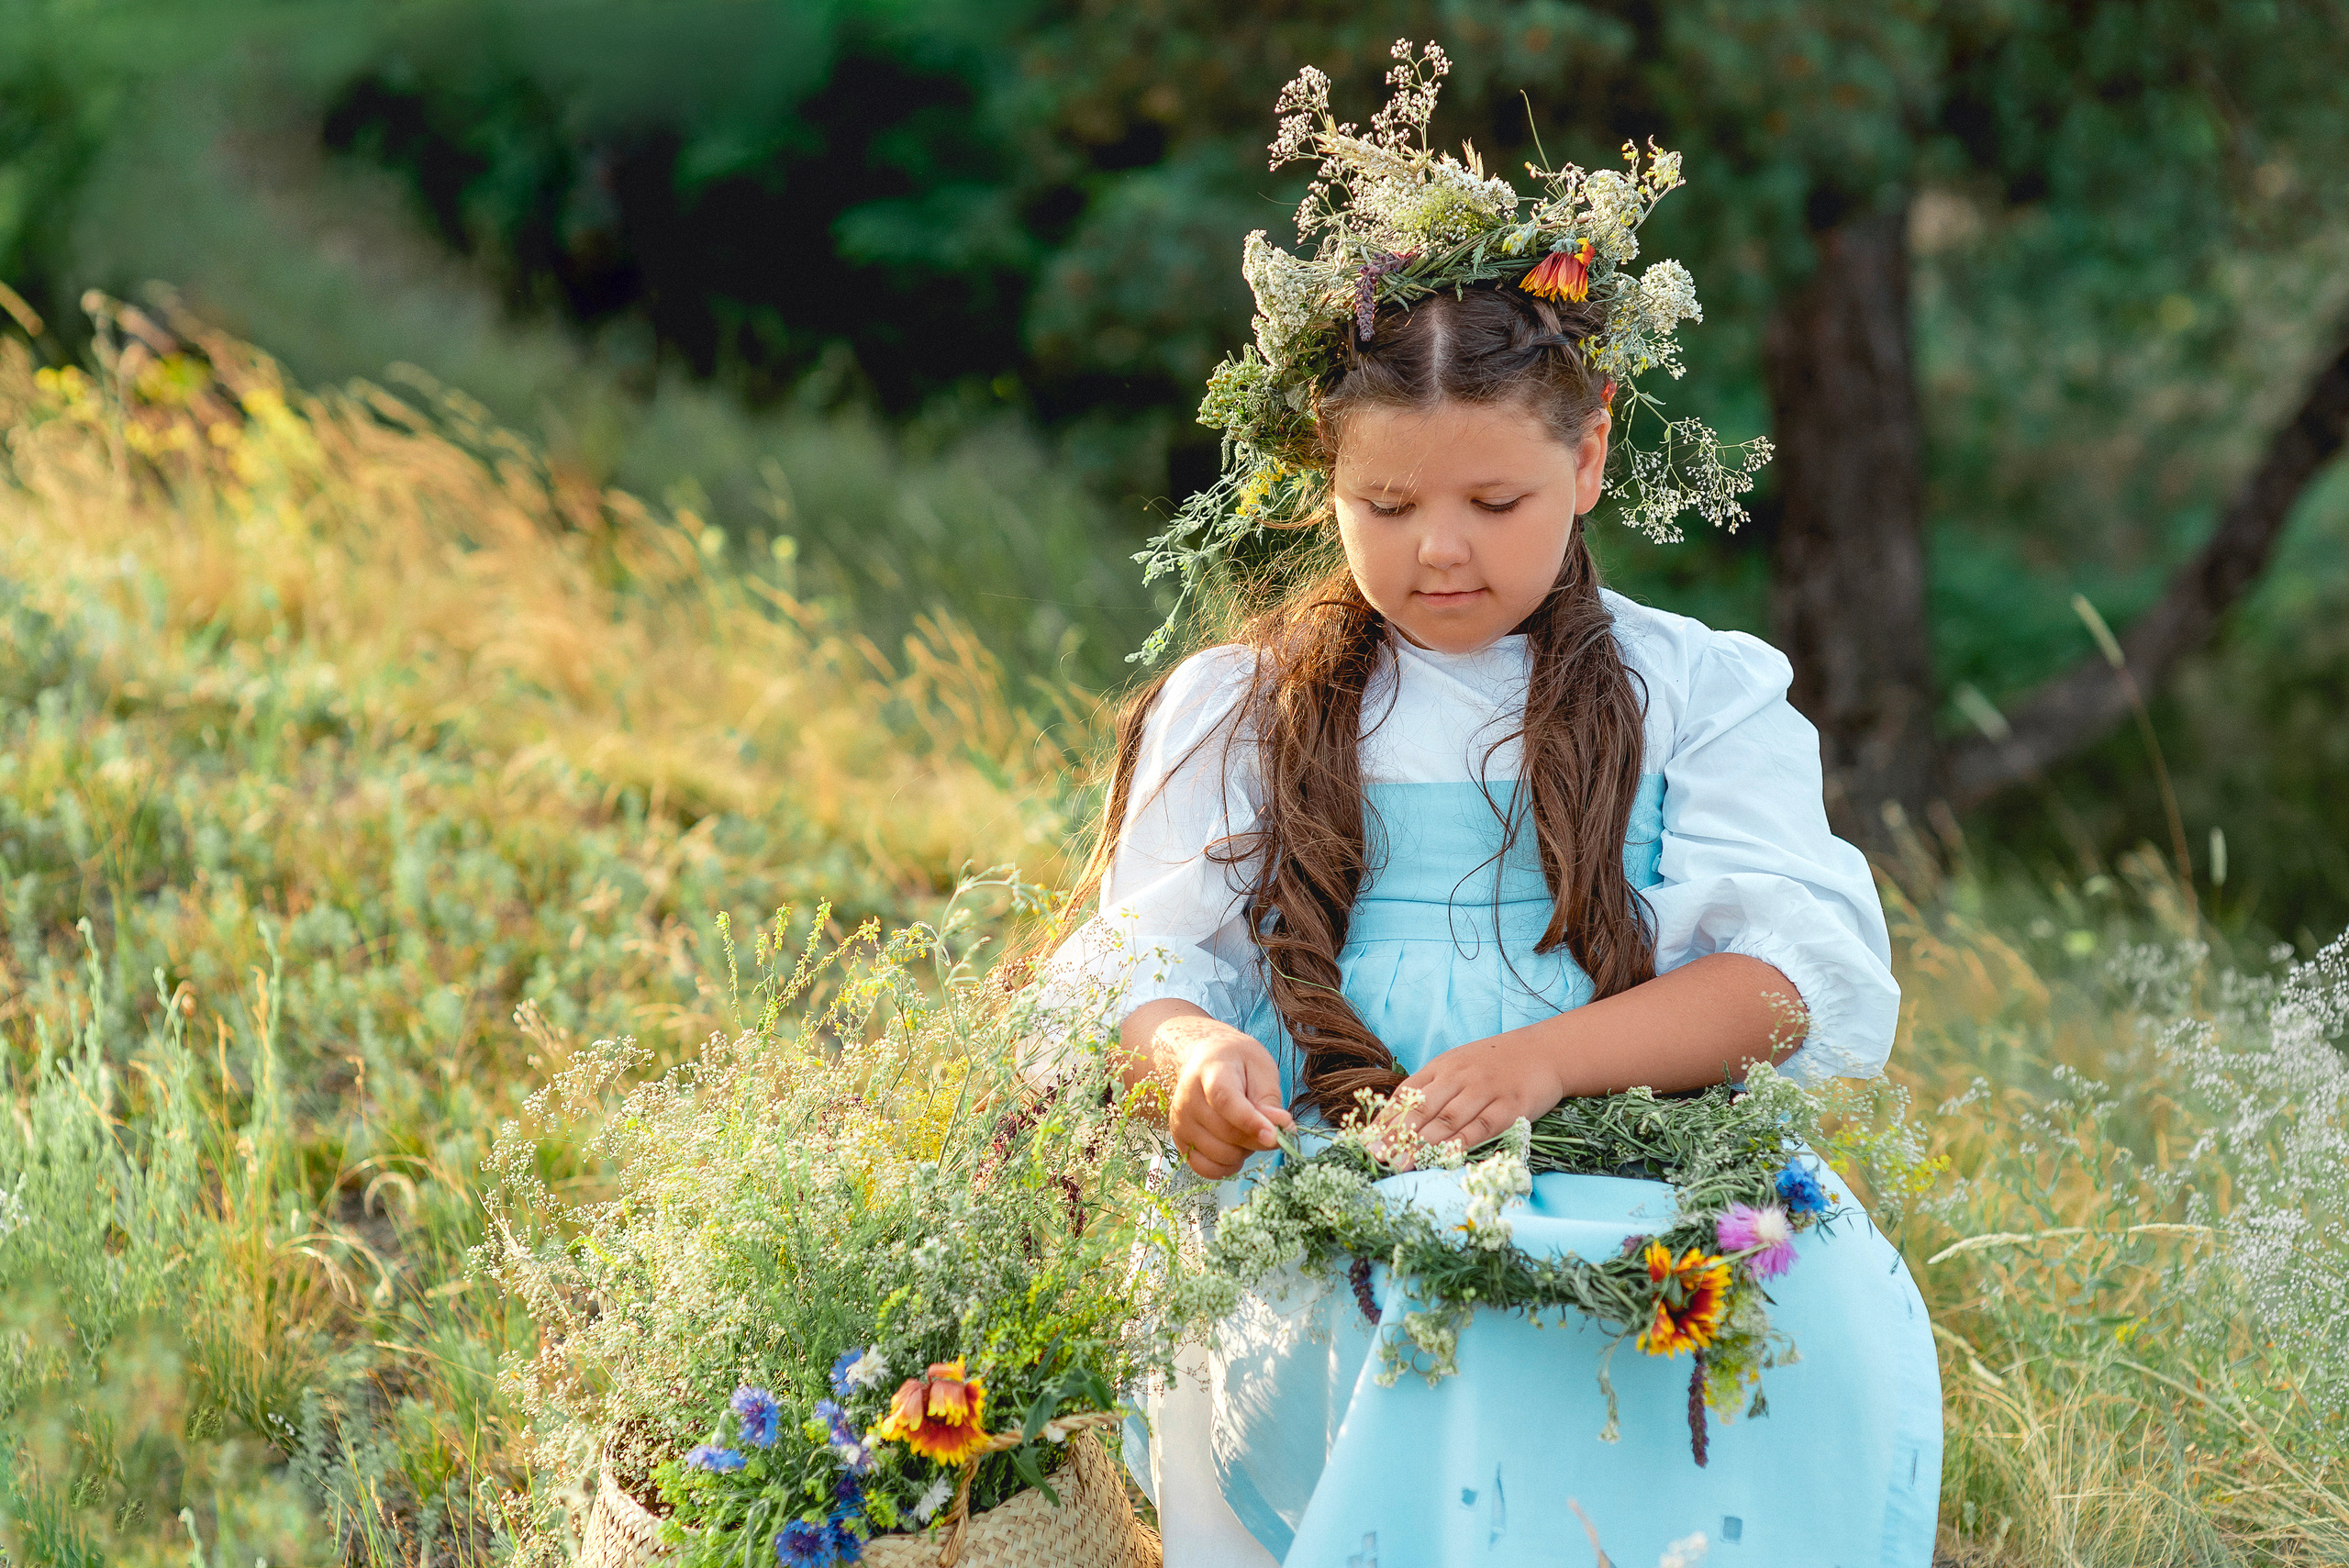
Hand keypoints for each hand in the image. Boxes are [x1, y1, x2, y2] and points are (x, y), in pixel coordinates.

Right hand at [1142, 1007, 1292, 1178]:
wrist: (1206, 1062)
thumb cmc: (1239, 1064)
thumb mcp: (1262, 1069)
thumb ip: (1270, 1101)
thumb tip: (1281, 1129)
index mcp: (1210, 1072)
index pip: (1225, 1101)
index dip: (1250, 1121)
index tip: (1274, 1136)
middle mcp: (1188, 1099)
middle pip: (1227, 1133)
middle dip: (1257, 1138)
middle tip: (1269, 1126)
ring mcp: (1180, 1122)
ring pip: (1220, 1154)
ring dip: (1244, 1151)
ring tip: (1246, 1131)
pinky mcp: (1180, 1142)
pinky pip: (1206, 1169)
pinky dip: (1227, 1167)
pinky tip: (1235, 1150)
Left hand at [1380, 1031, 1563, 1171]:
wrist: (1544, 1052)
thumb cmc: (1494, 1064)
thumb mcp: (1458, 1066)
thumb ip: (1431, 1089)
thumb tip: (1394, 1119)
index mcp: (1442, 1066)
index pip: (1406, 1094)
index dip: (1385, 1119)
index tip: (1366, 1140)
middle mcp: (1459, 1076)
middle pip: (1422, 1109)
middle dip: (1396, 1135)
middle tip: (1377, 1157)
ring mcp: (1485, 1091)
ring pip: (1447, 1119)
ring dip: (1422, 1144)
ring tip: (1401, 1163)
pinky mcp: (1509, 1107)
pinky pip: (1481, 1127)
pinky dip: (1461, 1143)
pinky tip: (1443, 1157)